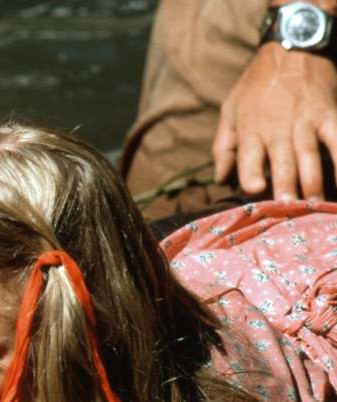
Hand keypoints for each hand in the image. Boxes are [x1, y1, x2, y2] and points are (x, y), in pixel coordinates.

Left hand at [213, 42, 336, 200]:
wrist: (291, 48)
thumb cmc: (255, 84)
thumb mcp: (229, 110)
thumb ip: (223, 146)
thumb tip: (220, 179)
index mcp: (250, 130)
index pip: (248, 158)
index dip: (251, 176)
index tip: (256, 191)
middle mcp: (277, 128)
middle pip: (282, 163)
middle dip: (286, 188)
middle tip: (289, 210)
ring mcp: (306, 122)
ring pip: (310, 157)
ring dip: (313, 183)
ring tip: (315, 205)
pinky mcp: (329, 114)